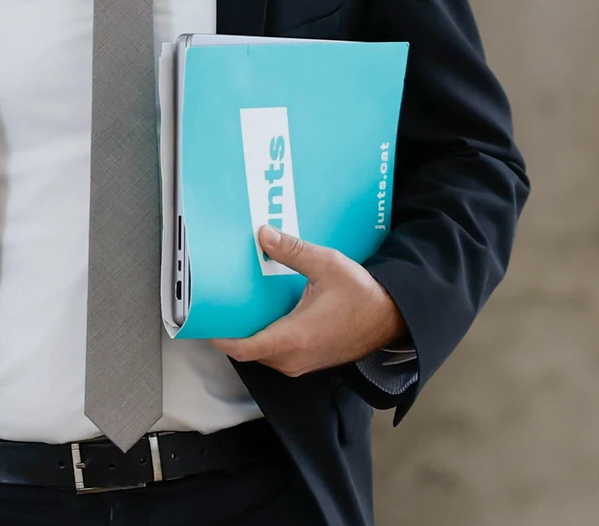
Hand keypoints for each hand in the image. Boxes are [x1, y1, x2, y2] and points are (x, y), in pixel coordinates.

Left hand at [210, 225, 406, 377]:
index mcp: (296, 336)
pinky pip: (276, 356)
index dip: (220, 338)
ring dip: (246, 338)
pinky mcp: (309, 361)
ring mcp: (303, 363)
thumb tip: (262, 234)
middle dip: (229, 334)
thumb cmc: (362, 294)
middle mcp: (296, 356)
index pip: (245, 348)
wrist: (392, 317)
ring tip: (234, 312)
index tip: (205, 322)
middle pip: (248, 353)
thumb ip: (293, 251)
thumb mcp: (327, 265)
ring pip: (262, 356)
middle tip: (216, 309)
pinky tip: (260, 319)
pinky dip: (262, 341)